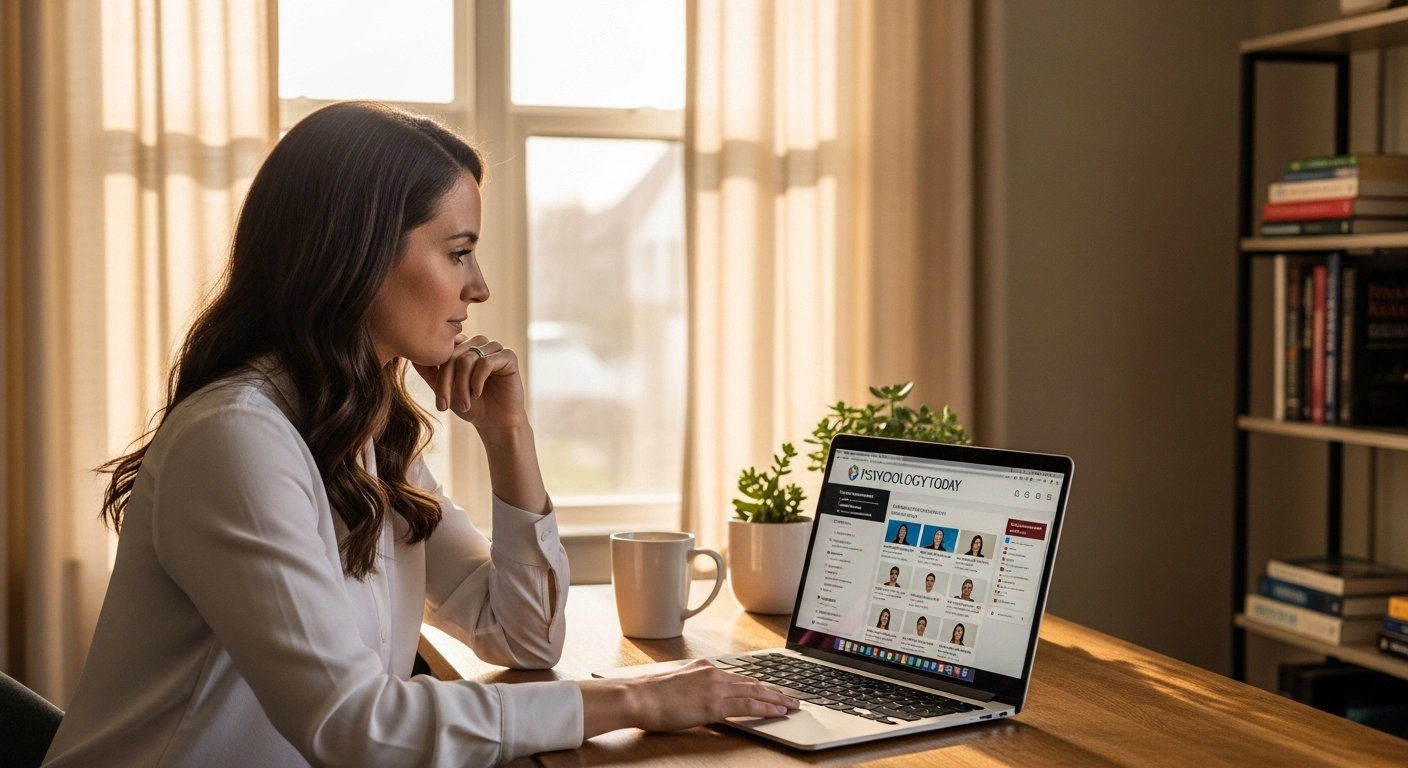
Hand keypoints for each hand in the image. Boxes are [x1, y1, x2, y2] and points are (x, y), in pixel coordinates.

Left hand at [411, 334, 523, 432]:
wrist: (495, 423)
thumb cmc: (471, 405)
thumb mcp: (444, 389)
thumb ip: (429, 371)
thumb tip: (411, 355)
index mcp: (463, 347)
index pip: (443, 349)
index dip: (438, 374)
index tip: (440, 401)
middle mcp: (478, 343)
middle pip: (454, 354)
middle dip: (447, 382)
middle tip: (446, 405)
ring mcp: (494, 348)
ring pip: (468, 358)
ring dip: (463, 385)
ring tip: (465, 403)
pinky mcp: (508, 356)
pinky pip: (486, 362)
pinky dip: (478, 381)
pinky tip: (478, 393)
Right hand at [578, 660, 800, 738]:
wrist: (637, 697)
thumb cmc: (649, 696)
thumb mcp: (676, 685)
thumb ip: (694, 687)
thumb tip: (701, 698)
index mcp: (704, 668)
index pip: (739, 676)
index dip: (759, 683)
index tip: (771, 688)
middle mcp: (713, 673)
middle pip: (752, 682)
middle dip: (775, 690)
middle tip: (792, 697)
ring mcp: (715, 687)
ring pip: (755, 692)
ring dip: (777, 699)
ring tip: (792, 706)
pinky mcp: (714, 704)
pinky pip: (747, 706)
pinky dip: (766, 708)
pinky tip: (777, 712)